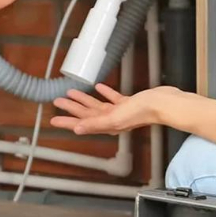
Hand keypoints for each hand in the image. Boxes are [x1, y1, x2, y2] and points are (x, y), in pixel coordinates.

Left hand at [51, 84, 183, 134]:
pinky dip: (105, 93)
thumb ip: (95, 124)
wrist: (162, 103)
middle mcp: (112, 120)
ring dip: (85, 100)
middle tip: (57, 101)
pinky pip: (113, 98)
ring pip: (97, 106)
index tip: (53, 120)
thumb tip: (77, 129)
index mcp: (107, 125)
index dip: (67, 122)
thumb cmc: (141, 112)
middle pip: (86, 114)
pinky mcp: (129, 102)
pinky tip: (100, 87)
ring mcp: (121, 112)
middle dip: (71, 108)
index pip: (82, 124)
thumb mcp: (114, 118)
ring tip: (72, 92)